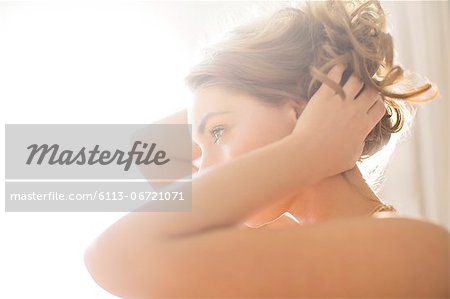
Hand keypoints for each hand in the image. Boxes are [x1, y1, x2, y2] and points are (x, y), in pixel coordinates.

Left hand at [289, 63, 385, 182]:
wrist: (307, 155)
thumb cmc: (328, 161)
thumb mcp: (352, 157)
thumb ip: (360, 144)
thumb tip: (362, 139)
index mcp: (364, 126)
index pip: (379, 107)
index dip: (377, 103)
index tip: (370, 102)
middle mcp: (356, 110)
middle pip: (372, 91)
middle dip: (370, 88)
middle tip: (363, 86)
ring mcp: (340, 101)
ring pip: (357, 80)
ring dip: (357, 76)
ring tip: (354, 72)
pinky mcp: (323, 96)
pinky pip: (335, 75)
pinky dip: (340, 67)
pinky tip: (340, 65)